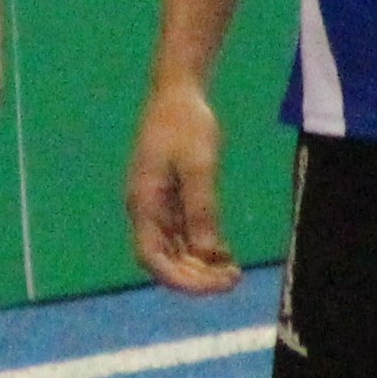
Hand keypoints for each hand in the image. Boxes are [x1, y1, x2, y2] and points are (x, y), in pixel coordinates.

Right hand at [127, 80, 240, 294]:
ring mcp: (157, 207)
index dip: (180, 280)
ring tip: (233, 274)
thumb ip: (201, 210)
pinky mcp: (171, 200)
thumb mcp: (198, 165)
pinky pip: (184, 236)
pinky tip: (226, 256)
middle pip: (165, 261)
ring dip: (201, 267)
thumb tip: (207, 253)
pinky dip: (203, 250)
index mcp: (143, 203)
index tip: (213, 284)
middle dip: (196, 277)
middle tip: (233, 281)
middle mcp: (146, 211)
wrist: (178, 92)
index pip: (152, 259)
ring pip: (175, 252)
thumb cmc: (185, 123)